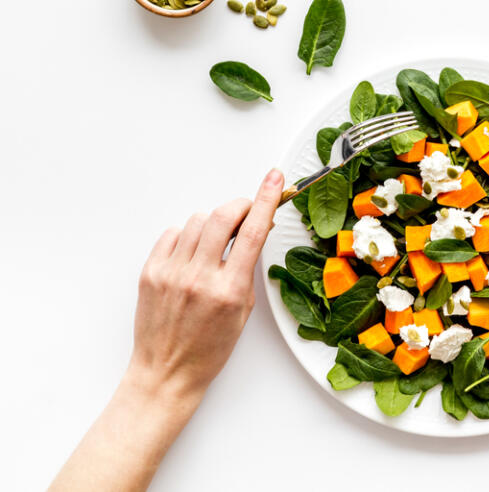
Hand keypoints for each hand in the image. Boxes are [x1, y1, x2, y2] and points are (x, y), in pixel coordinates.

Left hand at [131, 168, 284, 397]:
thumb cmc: (209, 348)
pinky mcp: (150, 272)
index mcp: (228, 290)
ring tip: (216, 243)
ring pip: (197, 221)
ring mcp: (171, 273)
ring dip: (213, 223)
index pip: (252, 232)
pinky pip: (172, 234)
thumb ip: (247, 269)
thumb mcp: (243, 310)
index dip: (266, 199)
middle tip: (247, 211)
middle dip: (240, 206)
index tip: (275, 179)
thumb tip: (253, 232)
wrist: (167, 371)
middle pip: (222, 216)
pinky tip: (193, 253)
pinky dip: (187, 235)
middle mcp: (198, 278)